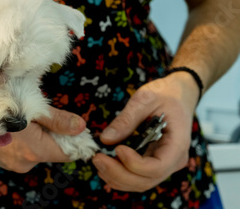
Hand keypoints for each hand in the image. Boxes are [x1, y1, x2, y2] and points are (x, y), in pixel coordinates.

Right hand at [0, 104, 85, 172]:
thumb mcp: (28, 104)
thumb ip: (56, 119)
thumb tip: (80, 126)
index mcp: (33, 149)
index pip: (67, 152)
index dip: (74, 138)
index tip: (74, 124)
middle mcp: (23, 162)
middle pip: (52, 149)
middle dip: (52, 132)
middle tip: (42, 111)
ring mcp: (11, 163)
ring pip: (38, 149)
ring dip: (38, 133)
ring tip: (24, 113)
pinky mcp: (2, 159)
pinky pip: (24, 150)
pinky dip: (25, 137)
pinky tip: (13, 121)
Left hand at [92, 72, 198, 191]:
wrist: (179, 94)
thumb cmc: (166, 93)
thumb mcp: (145, 98)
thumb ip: (126, 119)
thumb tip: (106, 139)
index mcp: (178, 144)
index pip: (157, 167)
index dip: (134, 164)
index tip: (117, 148)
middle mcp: (173, 160)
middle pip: (145, 180)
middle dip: (118, 173)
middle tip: (97, 158)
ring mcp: (164, 164)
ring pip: (139, 183)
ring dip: (115, 177)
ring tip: (98, 160)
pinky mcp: (153, 164)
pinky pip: (137, 177)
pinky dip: (118, 175)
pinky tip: (105, 164)